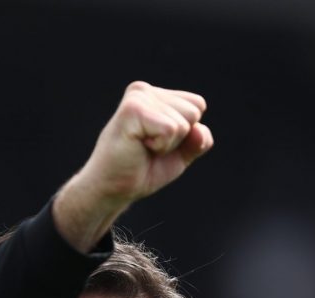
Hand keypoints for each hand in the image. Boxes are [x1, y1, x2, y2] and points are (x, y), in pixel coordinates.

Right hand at [78, 81, 212, 202]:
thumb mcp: (179, 155)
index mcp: (155, 96)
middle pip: (194, 111)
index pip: (197, 105)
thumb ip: (197, 141)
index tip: (158, 143)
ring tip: (142, 148)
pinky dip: (160, 147)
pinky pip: (170, 129)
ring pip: (183, 122)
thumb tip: (200, 130)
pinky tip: (138, 147)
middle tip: (149, 148)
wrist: (114, 189)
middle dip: (178, 139)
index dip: (186, 134)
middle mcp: (145, 91)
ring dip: (167, 145)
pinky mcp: (133, 109)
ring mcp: (138, 97)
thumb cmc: (142, 170)